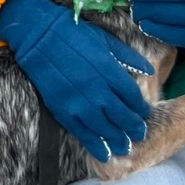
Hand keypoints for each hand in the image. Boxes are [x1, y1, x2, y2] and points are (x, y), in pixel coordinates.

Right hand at [0, 0, 153, 162]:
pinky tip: (103, 152)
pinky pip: (81, 131)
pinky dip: (94, 144)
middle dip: (133, 127)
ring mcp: (77, 100)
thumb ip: (127, 56)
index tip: (144, 113)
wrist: (36, 34)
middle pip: (121, 115)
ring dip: (117, 139)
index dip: (141, 108)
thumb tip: (148, 69)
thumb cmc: (72, 32)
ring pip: (104, 128)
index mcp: (108, 68)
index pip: (131, 96)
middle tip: (139, 134)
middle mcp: (96, 88)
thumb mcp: (103, 38)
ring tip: (125, 147)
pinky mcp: (61, 108)